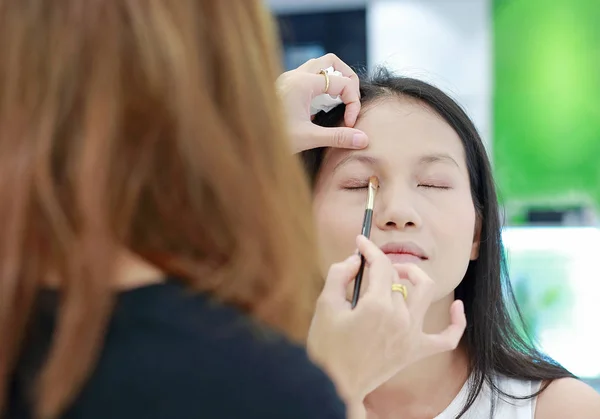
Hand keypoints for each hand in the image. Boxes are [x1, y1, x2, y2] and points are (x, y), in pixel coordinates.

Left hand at [276, 53, 368, 153]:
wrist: (244, 138)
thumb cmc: (271, 138)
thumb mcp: (308, 138)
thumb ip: (338, 137)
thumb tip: (364, 140)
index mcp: (303, 83)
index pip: (343, 82)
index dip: (353, 102)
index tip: (349, 125)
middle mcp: (295, 75)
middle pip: (332, 62)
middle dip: (348, 80)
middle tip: (350, 102)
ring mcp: (288, 79)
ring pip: (319, 67)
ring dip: (333, 82)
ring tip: (337, 104)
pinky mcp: (284, 87)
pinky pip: (308, 77)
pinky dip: (320, 87)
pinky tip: (320, 109)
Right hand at [307, 235, 466, 406]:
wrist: (335, 386)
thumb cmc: (326, 347)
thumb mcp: (325, 306)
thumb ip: (339, 274)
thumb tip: (355, 259)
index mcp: (377, 305)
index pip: (380, 265)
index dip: (370, 249)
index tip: (361, 242)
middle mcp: (400, 317)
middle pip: (398, 276)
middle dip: (383, 265)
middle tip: (369, 264)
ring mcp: (411, 335)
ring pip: (424, 293)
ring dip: (413, 277)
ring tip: (399, 274)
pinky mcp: (416, 351)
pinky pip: (447, 338)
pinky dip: (457, 322)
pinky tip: (459, 307)